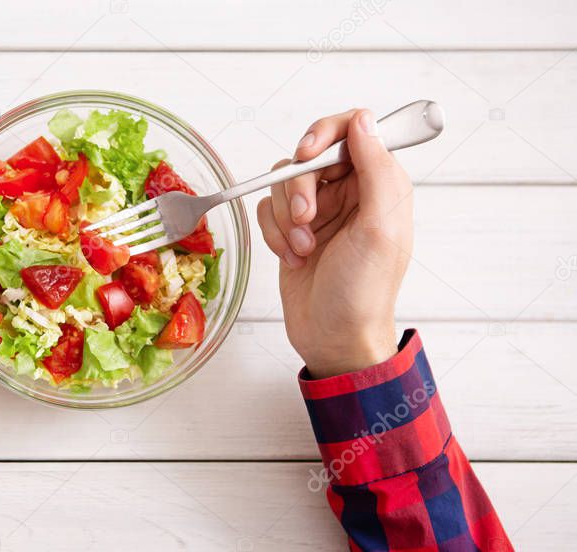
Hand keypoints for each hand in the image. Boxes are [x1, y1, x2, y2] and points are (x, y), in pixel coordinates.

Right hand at [256, 109, 411, 378]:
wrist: (334, 337)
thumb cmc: (364, 291)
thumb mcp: (380, 227)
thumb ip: (376, 168)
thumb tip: (363, 119)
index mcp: (380, 183)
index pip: (352, 129)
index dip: (324, 134)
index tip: (306, 154)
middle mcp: (350, 190)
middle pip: (309, 155)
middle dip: (299, 188)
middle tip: (307, 219)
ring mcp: (319, 209)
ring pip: (283, 182)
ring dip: (286, 217)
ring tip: (304, 249)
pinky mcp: (292, 228)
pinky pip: (268, 209)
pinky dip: (274, 233)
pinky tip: (293, 257)